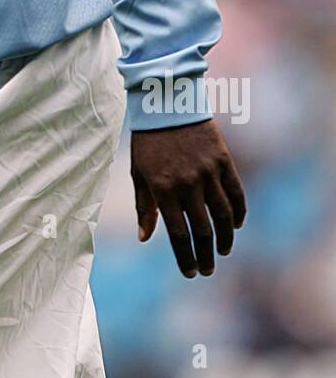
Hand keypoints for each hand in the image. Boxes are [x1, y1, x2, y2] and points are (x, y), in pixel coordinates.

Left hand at [131, 119, 245, 277]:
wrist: (166, 104)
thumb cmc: (148, 142)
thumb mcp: (139, 173)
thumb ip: (143, 207)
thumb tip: (145, 238)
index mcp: (162, 189)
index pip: (178, 234)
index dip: (186, 258)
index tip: (191, 273)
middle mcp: (187, 184)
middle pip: (202, 230)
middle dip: (206, 255)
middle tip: (208, 269)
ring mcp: (207, 172)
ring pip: (223, 215)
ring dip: (225, 238)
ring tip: (223, 251)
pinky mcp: (222, 161)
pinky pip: (236, 193)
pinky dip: (239, 212)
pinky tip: (237, 225)